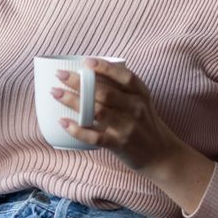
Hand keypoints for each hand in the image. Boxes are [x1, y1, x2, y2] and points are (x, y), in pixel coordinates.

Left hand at [52, 58, 181, 170]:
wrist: (162, 156)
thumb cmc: (145, 125)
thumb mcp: (141, 103)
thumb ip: (122, 90)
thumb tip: (89, 73)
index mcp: (141, 95)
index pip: (124, 76)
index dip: (105, 67)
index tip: (86, 61)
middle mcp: (136, 109)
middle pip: (104, 92)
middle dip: (79, 82)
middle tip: (60, 75)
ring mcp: (128, 127)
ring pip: (97, 111)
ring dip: (73, 101)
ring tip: (56, 93)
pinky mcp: (120, 144)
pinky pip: (95, 136)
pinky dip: (78, 129)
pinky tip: (64, 122)